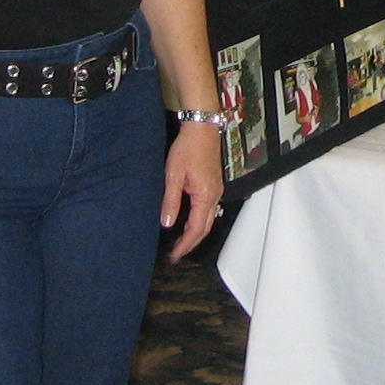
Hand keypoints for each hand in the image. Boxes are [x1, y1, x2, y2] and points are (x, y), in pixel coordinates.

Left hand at [161, 122, 226, 261]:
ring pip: (207, 219)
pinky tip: (187, 222)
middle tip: (176, 254)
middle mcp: (215, 195)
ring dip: (194, 233)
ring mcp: (216, 190)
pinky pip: (207, 209)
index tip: (174, 256)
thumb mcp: (173, 175)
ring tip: (180, 242)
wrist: (202, 128)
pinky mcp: (213, 184)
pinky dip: (198, 221)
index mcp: (206, 196)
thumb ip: (171, 201)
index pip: (196, 229)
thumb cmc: (188, 148)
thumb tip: (168, 224)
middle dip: (191, 243)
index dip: (185, 244)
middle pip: (205, 228)